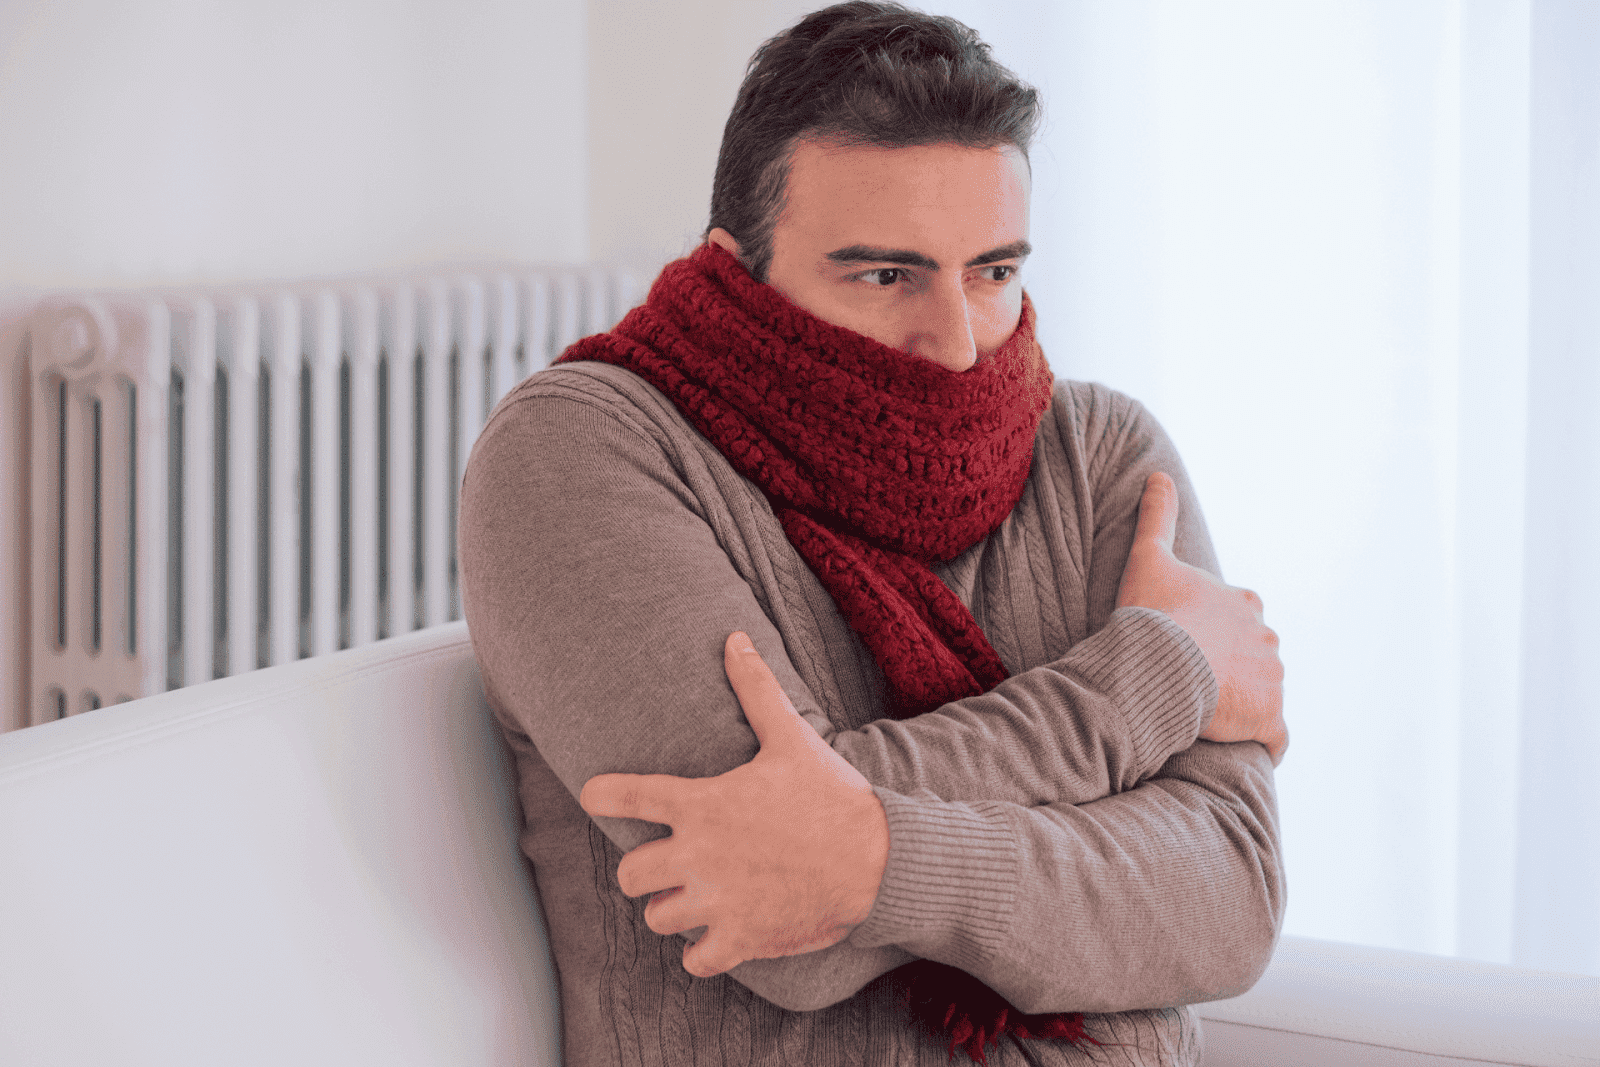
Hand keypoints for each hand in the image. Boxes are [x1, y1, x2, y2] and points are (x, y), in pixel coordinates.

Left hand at [579, 632, 889, 977]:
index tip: (593, 795)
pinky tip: (718, 935)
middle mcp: (697, 856)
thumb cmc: (831, 795)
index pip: (625, 797)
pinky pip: (695, 959)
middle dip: (642, 871)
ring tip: (694, 898)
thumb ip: (755, 690)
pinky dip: (702, 951)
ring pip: (657, 919)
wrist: (877, 862)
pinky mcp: (741, 940)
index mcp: (701, 804)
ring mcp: (716, 903)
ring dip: (671, 910)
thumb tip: (734, 638)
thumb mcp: (791, 737)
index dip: (601, 795)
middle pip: (629, 876)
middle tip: (665, 864)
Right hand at [1116, 472, 1286, 764]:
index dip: (1216, 632)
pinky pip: (1276, 738)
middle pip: (1255, 656)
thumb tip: (1159, 475)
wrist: (1160, 660)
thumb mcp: (1150, 556)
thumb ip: (1159, 516)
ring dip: (1245, 704)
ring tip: (1208, 715)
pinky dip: (1265, 742)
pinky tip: (1245, 746)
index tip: (1190, 644)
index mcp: (1246, 602)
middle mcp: (1269, 637)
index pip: (1241, 619)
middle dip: (1233, 668)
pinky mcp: (1270, 718)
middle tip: (1193, 683)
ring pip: (1265, 693)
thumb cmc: (1153, 611)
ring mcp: (1273, 680)